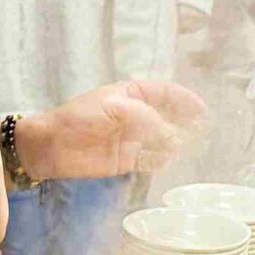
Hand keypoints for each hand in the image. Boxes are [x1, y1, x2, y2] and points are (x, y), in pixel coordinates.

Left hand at [17, 79, 209, 182]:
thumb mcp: (115, 109)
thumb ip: (145, 118)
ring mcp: (134, 139)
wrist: (52, 145)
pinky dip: (162, 161)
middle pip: (170, 118)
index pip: (166, 93)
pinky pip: (152, 161)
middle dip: (185, 123)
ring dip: (175, 144)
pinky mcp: (128, 160)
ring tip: (184, 148)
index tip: (202, 110)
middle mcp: (138, 116)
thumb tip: (172, 135)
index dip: (185, 100)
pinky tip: (166, 161)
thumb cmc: (80, 117)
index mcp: (133, 94)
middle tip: (200, 132)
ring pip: (164, 141)